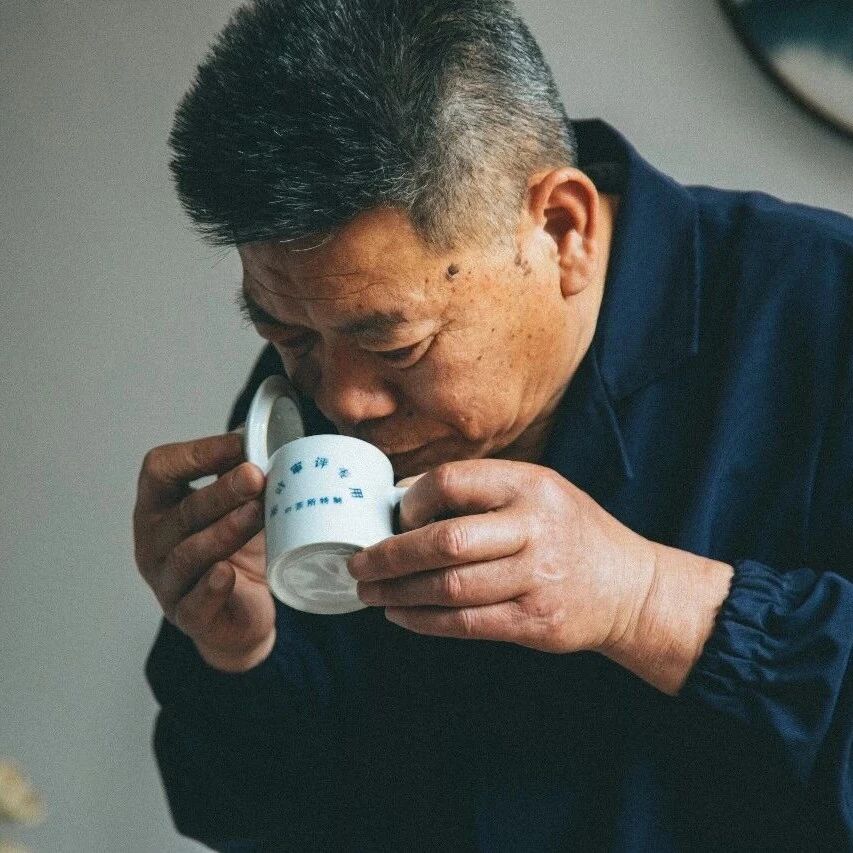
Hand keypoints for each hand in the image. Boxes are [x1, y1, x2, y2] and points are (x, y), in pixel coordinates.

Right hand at [133, 432, 274, 672]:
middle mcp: (153, 541)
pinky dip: (210, 587)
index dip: (198, 453)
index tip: (242, 442)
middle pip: (183, 510)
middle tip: (256, 475)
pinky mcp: (187, 615)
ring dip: (225, 531)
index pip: (161, 469)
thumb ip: (240, 471)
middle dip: (222, 491)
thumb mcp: (237, 503)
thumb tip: (261, 433)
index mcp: (159, 505)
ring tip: (258, 513)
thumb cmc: (236, 548)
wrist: (243, 611)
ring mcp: (167, 581)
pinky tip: (227, 573)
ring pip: (190, 553)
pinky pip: (195, 601)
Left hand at [350, 460, 732, 692]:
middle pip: (446, 541)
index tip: (393, 518)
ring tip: (369, 591)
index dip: (413, 501)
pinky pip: (465, 623)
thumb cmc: (569, 532)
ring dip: (398, 592)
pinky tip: (400, 614)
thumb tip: (402, 498)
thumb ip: (481, 490)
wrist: (629, 586)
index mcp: (530, 485)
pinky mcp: (534, 621)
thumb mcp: (538, 490)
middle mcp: (535, 527)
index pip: (454, 481)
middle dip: (390, 555)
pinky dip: (424, 621)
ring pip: (449, 587)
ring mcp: (537, 577)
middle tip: (357, 563)